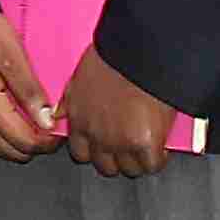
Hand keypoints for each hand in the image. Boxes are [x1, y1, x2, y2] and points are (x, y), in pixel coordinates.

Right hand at [0, 10, 61, 158]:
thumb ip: (30, 91)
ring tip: (33, 121)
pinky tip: (10, 116)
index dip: (47, 142)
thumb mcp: (11, 53)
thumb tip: (47, 120)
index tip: (61, 132)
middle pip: (9, 151)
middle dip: (33, 144)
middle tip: (50, 127)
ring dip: (15, 141)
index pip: (23, 142)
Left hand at [57, 50, 178, 179]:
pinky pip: (152, 165)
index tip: (104, 146)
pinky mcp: (145, 143)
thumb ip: (69, 99)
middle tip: (129, 146)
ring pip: (129, 169)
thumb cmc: (115, 54)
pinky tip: (162, 148)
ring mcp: (120, 142)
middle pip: (105, 166)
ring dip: (138, 160)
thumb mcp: (79, 75)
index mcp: (79, 118)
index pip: (80, 153)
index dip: (96, 150)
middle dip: (117, 158)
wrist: (142, 50)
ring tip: (147, 147)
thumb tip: (57, 113)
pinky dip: (158, 158)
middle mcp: (96, 135)